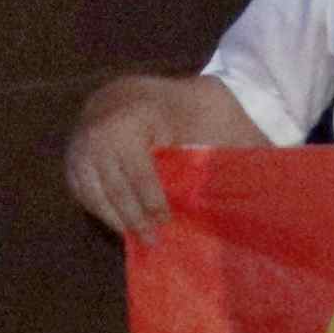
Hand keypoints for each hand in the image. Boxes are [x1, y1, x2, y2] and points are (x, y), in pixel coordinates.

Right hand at [63, 74, 260, 238]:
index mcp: (133, 119)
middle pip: (115, 187)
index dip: (153, 201)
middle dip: (134, 216)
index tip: (166, 221)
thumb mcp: (206, 117)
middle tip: (153, 239)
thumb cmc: (181, 108)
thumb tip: (263, 179)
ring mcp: (79, 145)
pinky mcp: (70, 157)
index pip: (140, 173)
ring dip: (115, 217)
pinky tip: (118, 222)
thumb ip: (225, 146)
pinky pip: (81, 190)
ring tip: (137, 236)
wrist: (135, 93)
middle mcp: (98, 132)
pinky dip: (99, 208)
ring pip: (94, 192)